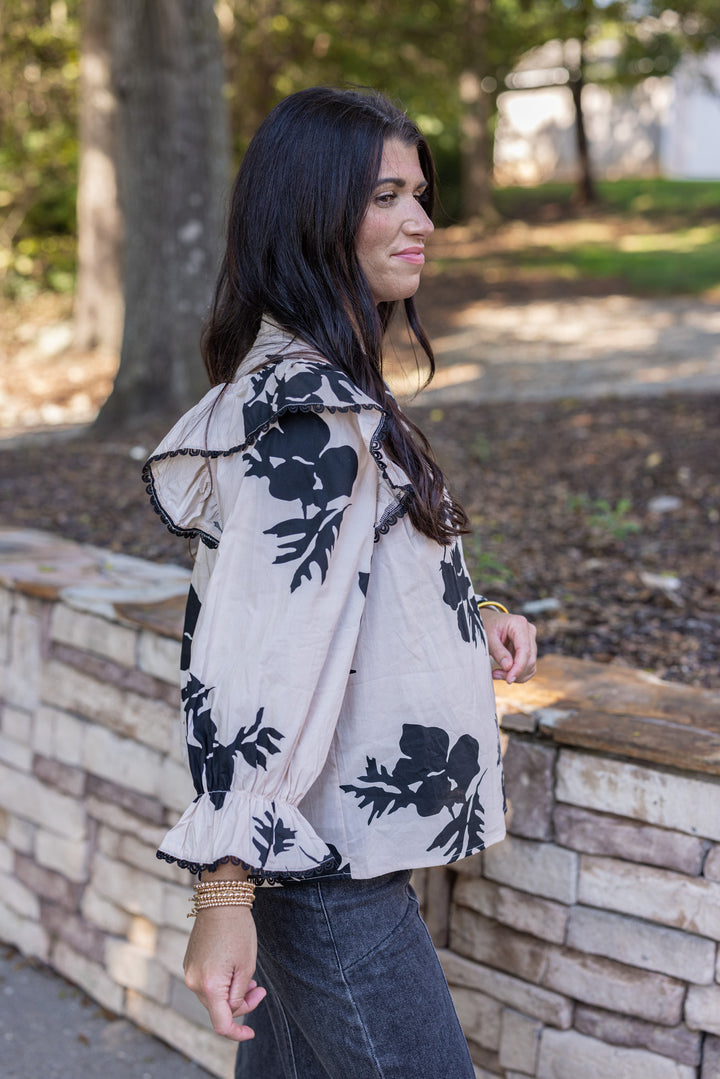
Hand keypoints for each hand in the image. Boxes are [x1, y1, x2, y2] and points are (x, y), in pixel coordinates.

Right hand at [183, 906, 265, 1041]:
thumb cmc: (238, 931)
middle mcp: (194, 982)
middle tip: (260, 989)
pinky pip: (206, 984)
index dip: (237, 1033)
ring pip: (212, 997)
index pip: (221, 1024)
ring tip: (250, 979)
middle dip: (241, 1004)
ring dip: (231, 994)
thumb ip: (239, 995)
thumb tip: (233, 1010)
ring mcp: (189, 972)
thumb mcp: (246, 966)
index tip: (251, 1033)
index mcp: (209, 986)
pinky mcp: (190, 963)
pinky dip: (221, 984)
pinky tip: (234, 970)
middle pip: (218, 1009)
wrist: (221, 900)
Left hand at [480, 608, 536, 684]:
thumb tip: (508, 667)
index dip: (518, 667)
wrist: (487, 621)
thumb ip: (498, 651)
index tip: (509, 679)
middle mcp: (529, 631)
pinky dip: (518, 673)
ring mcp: (530, 640)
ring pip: (530, 665)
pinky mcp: (529, 649)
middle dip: (515, 672)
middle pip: (529, 659)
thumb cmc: (486, 626)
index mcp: (519, 624)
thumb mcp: (487, 637)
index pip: (525, 650)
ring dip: (516, 674)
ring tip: (496, 673)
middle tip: (495, 675)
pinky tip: (503, 672)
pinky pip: (528, 666)